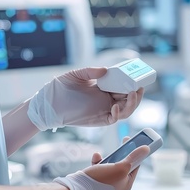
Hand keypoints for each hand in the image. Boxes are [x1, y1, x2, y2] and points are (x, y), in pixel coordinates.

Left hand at [27, 67, 143, 130]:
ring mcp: (104, 110)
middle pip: (128, 98)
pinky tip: (115, 106)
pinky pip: (114, 119)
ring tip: (134, 93)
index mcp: (103, 88)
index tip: (137, 76)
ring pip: (126, 109)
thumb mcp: (77, 75)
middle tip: (140, 85)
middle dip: (137, 93)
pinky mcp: (100, 119)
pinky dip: (118, 113)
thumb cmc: (61, 88)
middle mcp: (106, 99)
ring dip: (133, 103)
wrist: (50, 103)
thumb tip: (106, 70)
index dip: (131, 82)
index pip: (122, 86)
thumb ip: (91, 71)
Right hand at [83, 136, 147, 189]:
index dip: (138, 153)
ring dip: (109, 155)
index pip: (136, 165)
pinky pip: (101, 164)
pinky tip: (96, 157)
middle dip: (124, 152)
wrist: (79, 186)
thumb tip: (146, 148)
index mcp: (126, 183)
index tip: (140, 141)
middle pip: (125, 162)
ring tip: (106, 153)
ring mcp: (108, 179)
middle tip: (126, 140)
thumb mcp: (120, 167)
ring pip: (112, 162)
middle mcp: (118, 182)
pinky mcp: (98, 176)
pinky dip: (98, 159)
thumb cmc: (101, 179)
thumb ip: (133, 157)